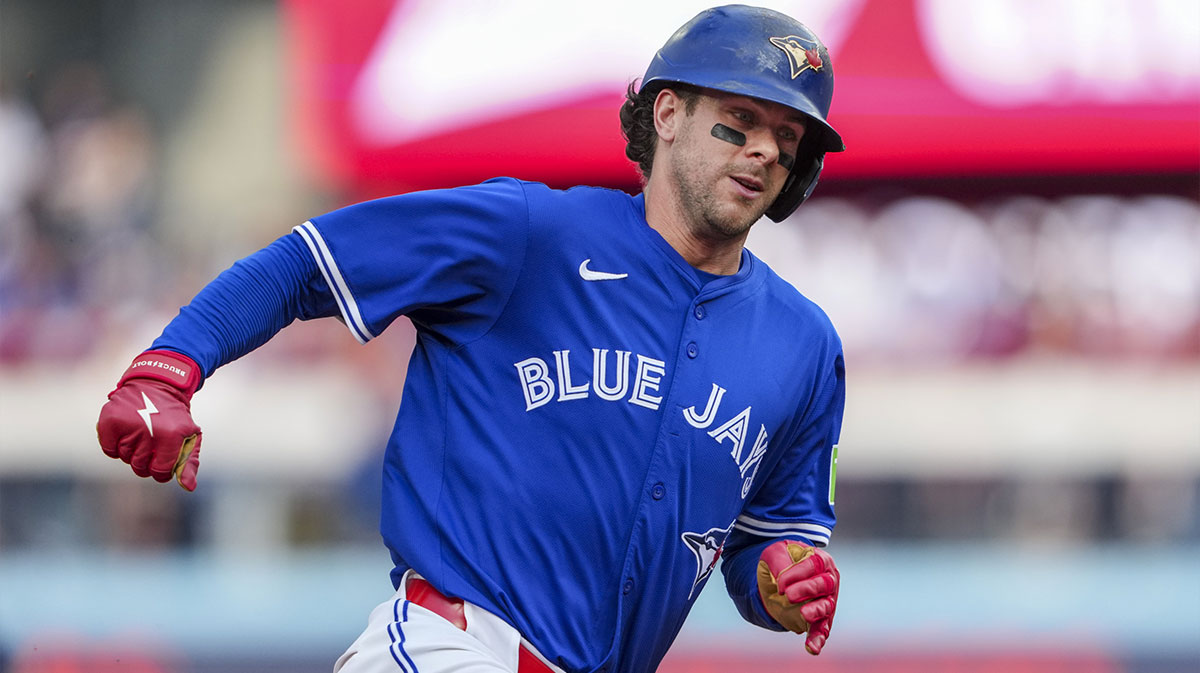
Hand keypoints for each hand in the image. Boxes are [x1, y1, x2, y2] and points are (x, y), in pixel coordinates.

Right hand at [97, 350, 203, 490]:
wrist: (157, 384)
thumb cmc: (174, 417)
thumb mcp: (189, 437)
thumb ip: (189, 463)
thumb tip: (188, 487)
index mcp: (172, 436)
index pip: (160, 472)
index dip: (161, 471)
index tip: (162, 462)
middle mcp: (150, 430)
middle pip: (139, 467)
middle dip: (145, 461)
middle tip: (151, 445)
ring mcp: (128, 424)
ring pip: (124, 458)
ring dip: (131, 451)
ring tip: (141, 433)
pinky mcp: (110, 419)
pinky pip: (108, 450)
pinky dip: (115, 445)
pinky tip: (126, 431)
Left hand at [756, 539, 839, 654]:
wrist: (776, 578)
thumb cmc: (780, 561)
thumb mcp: (773, 553)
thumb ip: (778, 561)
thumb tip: (782, 580)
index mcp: (820, 560)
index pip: (814, 565)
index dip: (797, 574)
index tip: (780, 583)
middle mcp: (828, 580)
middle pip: (824, 585)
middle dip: (808, 589)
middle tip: (789, 595)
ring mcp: (826, 601)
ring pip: (826, 607)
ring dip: (816, 611)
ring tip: (804, 614)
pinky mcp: (818, 619)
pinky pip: (821, 630)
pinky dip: (817, 639)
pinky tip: (812, 648)